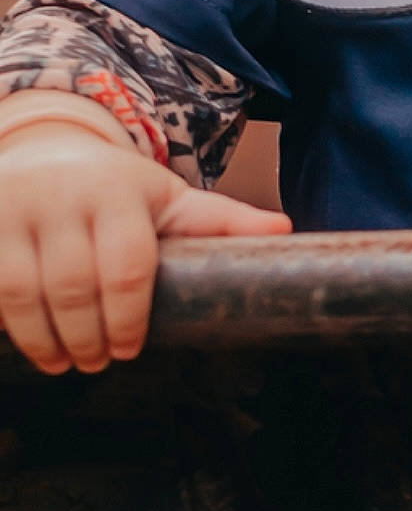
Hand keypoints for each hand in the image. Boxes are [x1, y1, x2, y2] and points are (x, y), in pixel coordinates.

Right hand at [0, 120, 289, 374]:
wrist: (53, 148)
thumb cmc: (121, 189)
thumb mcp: (171, 199)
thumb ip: (221, 220)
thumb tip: (285, 230)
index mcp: (123, 190)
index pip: (128, 263)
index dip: (129, 316)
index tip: (130, 348)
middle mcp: (69, 194)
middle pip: (76, 285)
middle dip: (89, 336)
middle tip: (100, 361)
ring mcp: (20, 207)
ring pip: (26, 291)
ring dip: (47, 340)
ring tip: (68, 362)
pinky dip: (12, 325)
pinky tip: (33, 344)